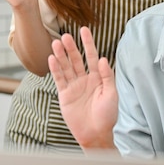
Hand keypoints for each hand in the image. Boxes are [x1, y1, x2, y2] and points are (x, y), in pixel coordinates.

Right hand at [48, 27, 117, 149]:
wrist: (95, 134)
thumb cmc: (107, 116)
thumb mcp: (111, 94)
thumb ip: (107, 76)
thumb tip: (103, 58)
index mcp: (98, 78)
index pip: (92, 56)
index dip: (88, 43)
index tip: (84, 30)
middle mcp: (85, 79)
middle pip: (76, 60)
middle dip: (71, 48)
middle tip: (65, 36)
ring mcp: (74, 86)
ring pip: (66, 67)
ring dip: (61, 56)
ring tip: (56, 43)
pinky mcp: (64, 94)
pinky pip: (59, 79)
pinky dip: (55, 69)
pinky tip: (52, 59)